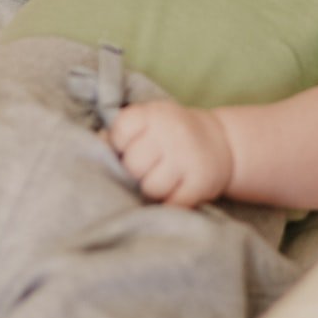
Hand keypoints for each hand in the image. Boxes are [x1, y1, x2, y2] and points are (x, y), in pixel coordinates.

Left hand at [108, 100, 234, 207]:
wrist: (220, 141)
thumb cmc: (170, 134)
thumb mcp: (148, 121)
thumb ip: (121, 133)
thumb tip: (97, 144)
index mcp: (154, 113)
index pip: (119, 134)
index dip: (121, 146)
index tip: (132, 146)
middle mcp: (172, 132)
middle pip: (133, 166)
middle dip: (136, 172)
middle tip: (149, 167)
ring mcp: (189, 157)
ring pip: (150, 188)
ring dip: (153, 190)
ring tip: (163, 179)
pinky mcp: (202, 182)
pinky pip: (172, 204)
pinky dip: (170, 204)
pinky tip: (176, 191)